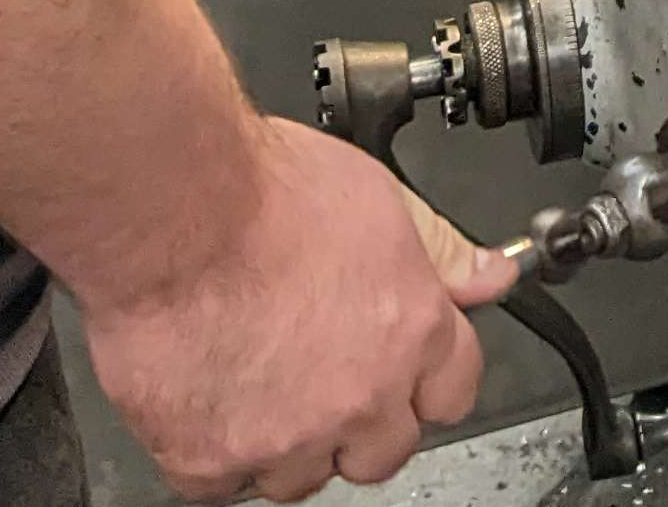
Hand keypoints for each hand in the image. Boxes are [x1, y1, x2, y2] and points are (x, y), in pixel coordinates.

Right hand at [82, 117, 516, 498]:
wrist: (175, 206)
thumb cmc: (263, 189)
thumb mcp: (379, 195)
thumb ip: (441, 248)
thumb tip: (492, 274)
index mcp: (409, 330)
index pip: (454, 390)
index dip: (427, 374)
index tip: (401, 364)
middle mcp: (359, 395)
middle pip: (384, 449)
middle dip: (360, 416)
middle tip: (317, 364)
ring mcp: (285, 438)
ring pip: (303, 474)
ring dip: (287, 437)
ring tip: (256, 365)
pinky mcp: (211, 462)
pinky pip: (224, 483)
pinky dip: (215, 448)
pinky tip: (212, 387)